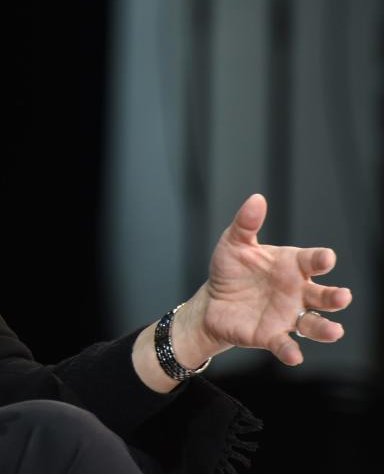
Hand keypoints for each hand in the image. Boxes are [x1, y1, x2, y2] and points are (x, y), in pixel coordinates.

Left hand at [189, 193, 351, 365]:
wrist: (212, 301)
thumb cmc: (231, 270)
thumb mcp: (234, 243)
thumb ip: (246, 223)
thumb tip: (256, 199)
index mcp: (292, 266)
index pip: (312, 261)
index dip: (321, 259)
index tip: (326, 258)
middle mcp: (297, 292)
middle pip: (323, 295)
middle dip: (335, 296)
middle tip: (342, 296)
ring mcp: (287, 316)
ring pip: (314, 324)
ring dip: (326, 329)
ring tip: (335, 331)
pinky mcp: (271, 336)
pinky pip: (285, 344)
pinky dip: (291, 350)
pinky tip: (294, 356)